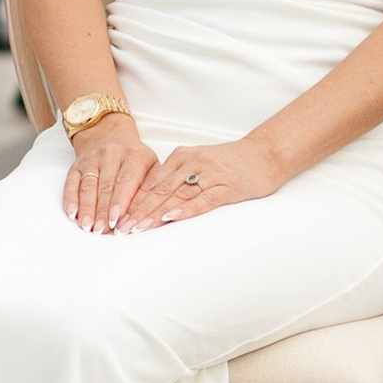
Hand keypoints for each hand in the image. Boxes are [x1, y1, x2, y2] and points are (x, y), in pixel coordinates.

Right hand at [60, 115, 155, 233]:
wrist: (111, 136)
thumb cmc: (136, 160)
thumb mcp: (152, 168)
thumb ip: (151, 190)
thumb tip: (147, 217)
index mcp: (135, 155)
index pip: (127, 180)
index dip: (120, 202)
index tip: (117, 221)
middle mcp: (112, 154)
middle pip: (106, 186)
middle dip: (103, 211)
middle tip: (102, 230)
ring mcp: (92, 158)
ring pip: (88, 186)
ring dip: (87, 208)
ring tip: (88, 226)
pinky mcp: (77, 165)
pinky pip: (72, 182)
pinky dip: (71, 198)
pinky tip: (72, 213)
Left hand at [121, 135, 282, 226]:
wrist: (265, 154)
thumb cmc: (231, 163)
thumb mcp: (198, 163)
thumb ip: (176, 177)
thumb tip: (150, 200)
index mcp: (182, 157)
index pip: (151, 182)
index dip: (132, 201)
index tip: (116, 218)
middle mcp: (192, 162)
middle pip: (158, 190)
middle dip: (137, 211)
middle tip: (120, 228)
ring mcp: (210, 174)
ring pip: (176, 195)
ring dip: (155, 213)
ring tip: (138, 228)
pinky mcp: (227, 186)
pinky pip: (203, 199)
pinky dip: (186, 209)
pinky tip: (172, 218)